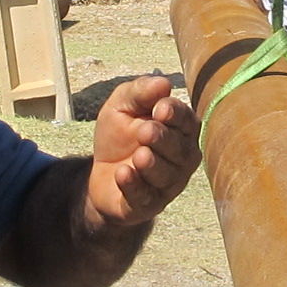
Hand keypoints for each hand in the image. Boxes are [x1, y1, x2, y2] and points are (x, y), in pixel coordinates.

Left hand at [84, 73, 199, 231]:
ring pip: (167, 176)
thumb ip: (140, 92)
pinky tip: (123, 174)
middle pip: (180, 150)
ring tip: (139, 156)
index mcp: (180, 130)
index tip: (160, 109)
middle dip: (163, 140)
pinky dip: (134, 186)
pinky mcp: (149, 204)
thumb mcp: (122, 105)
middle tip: (145, 131)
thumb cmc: (119, 135)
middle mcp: (182, 158)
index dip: (176, 115)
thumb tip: (163, 83)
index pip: (187, 121)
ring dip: (153, 165)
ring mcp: (168, 184)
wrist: (98, 173)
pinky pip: (145, 197)